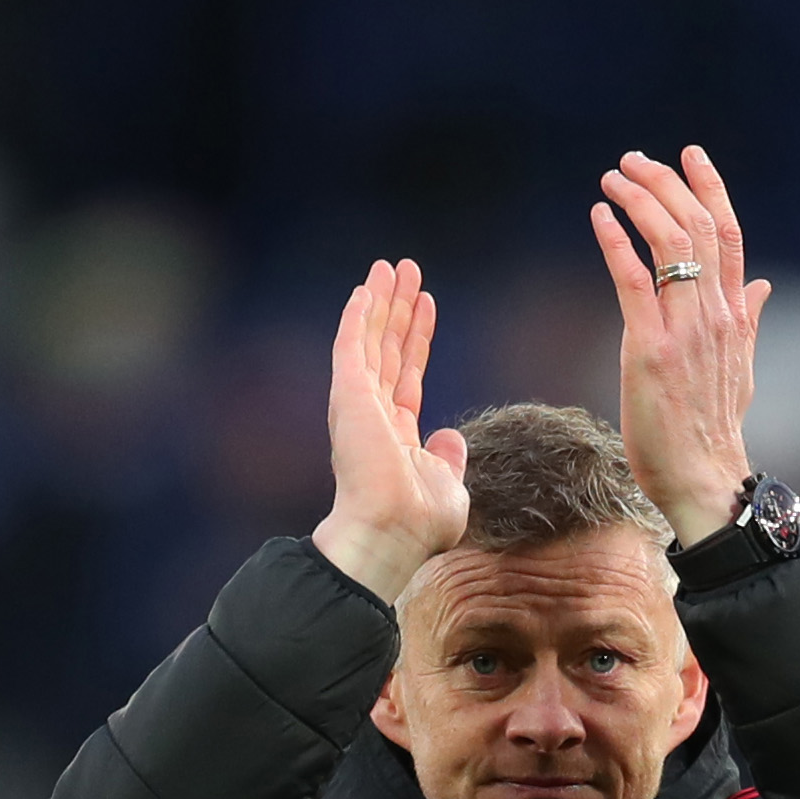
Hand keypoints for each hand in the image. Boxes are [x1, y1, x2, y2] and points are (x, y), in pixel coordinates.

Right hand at [311, 259, 466, 604]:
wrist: (393, 533)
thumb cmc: (420, 524)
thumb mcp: (449, 487)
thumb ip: (447, 459)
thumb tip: (450, 436)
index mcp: (396, 434)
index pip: (408, 373)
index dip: (418, 337)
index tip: (427, 304)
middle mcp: (373, 415)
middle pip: (387, 348)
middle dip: (398, 308)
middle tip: (405, 270)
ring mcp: (359, 404)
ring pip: (370, 339)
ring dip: (382, 301)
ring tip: (392, 266)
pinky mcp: (349, 397)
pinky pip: (351, 347)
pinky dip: (357, 317)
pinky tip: (365, 290)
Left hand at [592, 144, 772, 544]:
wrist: (703, 476)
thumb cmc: (713, 426)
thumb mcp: (740, 365)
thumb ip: (749, 318)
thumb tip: (761, 284)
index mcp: (736, 315)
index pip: (730, 234)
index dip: (711, 188)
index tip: (689, 154)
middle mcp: (716, 315)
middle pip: (697, 227)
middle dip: (665, 183)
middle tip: (633, 161)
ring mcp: (685, 331)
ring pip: (670, 243)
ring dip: (639, 201)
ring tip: (612, 179)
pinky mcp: (649, 349)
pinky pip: (633, 281)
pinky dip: (615, 241)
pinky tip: (598, 216)